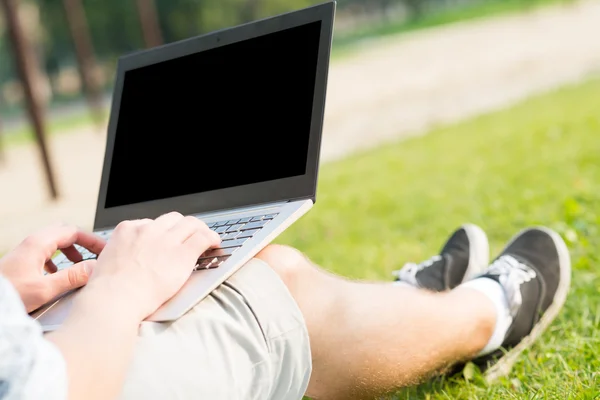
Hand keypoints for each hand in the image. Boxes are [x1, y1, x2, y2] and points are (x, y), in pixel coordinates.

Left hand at [0, 225, 105, 311]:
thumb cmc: (9, 296)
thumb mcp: (45, 289)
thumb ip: (72, 277)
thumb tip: (95, 267)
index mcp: (38, 243)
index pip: (73, 232)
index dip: (92, 240)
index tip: (105, 251)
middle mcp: (31, 243)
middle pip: (64, 233)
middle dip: (82, 243)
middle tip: (94, 255)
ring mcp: (25, 252)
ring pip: (54, 242)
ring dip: (70, 251)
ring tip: (78, 266)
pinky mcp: (20, 262)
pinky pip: (44, 253)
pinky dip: (57, 260)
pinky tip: (58, 276)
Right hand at [84, 212, 220, 321]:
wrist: (115, 299)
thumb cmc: (109, 290)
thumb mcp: (106, 261)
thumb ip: (120, 253)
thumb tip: (127, 258)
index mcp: (127, 230)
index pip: (150, 222)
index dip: (162, 232)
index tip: (167, 240)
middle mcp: (148, 230)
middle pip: (172, 219)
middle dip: (182, 227)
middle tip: (188, 237)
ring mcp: (166, 240)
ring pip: (191, 224)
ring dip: (200, 229)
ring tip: (206, 237)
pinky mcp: (182, 253)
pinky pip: (203, 237)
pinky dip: (211, 238)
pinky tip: (215, 243)